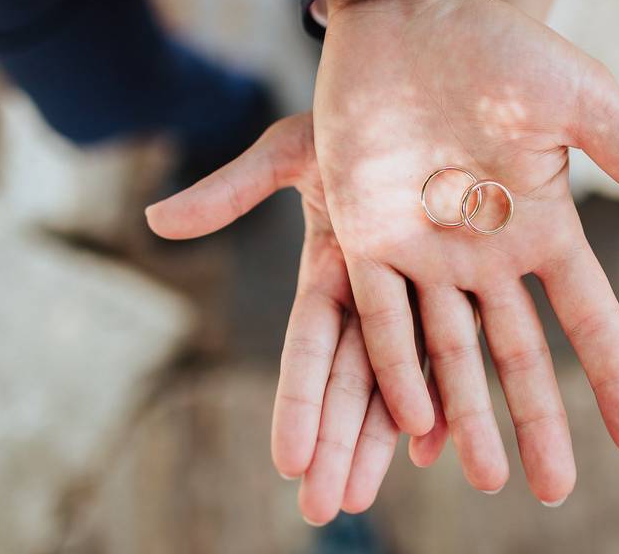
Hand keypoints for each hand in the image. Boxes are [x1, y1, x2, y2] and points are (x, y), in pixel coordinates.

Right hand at [145, 114, 449, 523]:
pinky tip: (434, 447)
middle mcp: (372, 295)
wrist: (422, 106)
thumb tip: (153, 222)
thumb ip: (233, 190)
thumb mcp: (289, 150)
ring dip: (386, 440)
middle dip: (339, 443)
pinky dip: (442, 398)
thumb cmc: (351, 124)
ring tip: (371, 499)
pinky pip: (454, 350)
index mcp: (331, 267)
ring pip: (402, 379)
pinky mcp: (464, 288)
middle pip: (352, 379)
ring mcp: (418, 297)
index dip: (299, 401)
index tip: (288, 463)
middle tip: (328, 511)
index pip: (309, 346)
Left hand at [314, 0, 618, 503]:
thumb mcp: (580, 100)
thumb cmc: (501, 50)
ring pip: (449, 350)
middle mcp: (487, 252)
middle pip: (517, 353)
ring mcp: (427, 250)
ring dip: (465, 414)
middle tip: (553, 491)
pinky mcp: (367, 237)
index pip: (588, 315)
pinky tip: (417, 420)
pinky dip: (401, 365)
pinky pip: (384, 315)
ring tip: (484, 478)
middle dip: (537, 421)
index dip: (612, 375)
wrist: (413, 20)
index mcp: (542, 224)